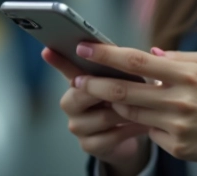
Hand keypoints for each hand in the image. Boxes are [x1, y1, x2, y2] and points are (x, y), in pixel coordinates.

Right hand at [42, 49, 150, 174]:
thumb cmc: (122, 100)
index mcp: (77, 82)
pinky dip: (131, 129)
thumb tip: (142, 50)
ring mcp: (77, 126)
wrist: (127, 135)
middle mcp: (71, 103)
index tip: (48, 49)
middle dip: (110, 89)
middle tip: (135, 85)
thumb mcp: (121, 81)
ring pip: (104, 116)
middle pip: (84, 93)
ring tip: (148, 106)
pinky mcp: (88, 146)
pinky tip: (145, 124)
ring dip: (128, 111)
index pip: (67, 68)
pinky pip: (112, 136)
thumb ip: (119, 68)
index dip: (58, 60)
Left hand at [72, 44, 196, 165]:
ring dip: (115, 104)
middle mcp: (179, 99)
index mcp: (187, 74)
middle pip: (124, 90)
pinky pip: (149, 132)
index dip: (106, 54)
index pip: (137, 61)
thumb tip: (149, 54)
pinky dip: (143, 122)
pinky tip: (145, 117)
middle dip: (95, 84)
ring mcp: (177, 125)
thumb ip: (179, 58)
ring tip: (108, 95)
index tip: (84, 48)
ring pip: (132, 112)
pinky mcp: (177, 146)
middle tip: (76, 79)